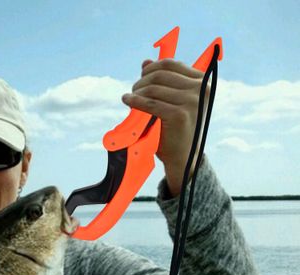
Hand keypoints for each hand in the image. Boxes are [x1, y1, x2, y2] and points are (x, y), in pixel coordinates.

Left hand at [122, 58, 207, 195]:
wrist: (184, 157)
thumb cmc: (177, 129)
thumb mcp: (173, 101)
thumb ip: (163, 81)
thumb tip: (146, 61)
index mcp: (202, 82)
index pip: (171, 65)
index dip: (152, 68)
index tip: (141, 76)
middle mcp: (200, 89)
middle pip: (161, 74)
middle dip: (142, 81)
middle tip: (133, 90)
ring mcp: (191, 101)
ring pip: (154, 88)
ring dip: (137, 91)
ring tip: (130, 97)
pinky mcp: (179, 115)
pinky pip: (150, 103)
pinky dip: (135, 101)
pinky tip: (127, 101)